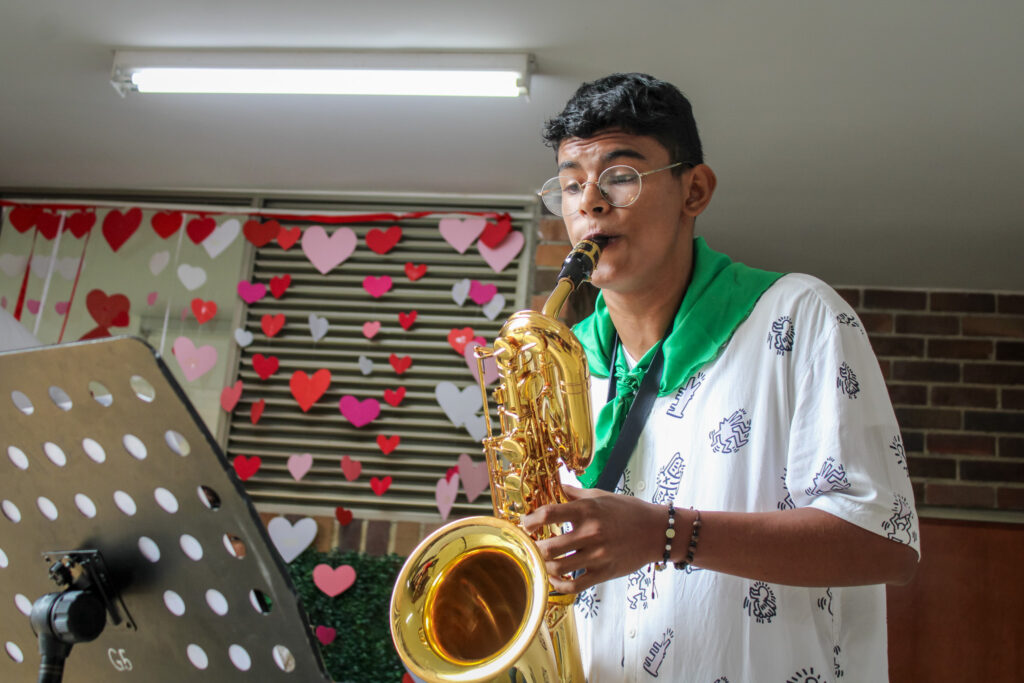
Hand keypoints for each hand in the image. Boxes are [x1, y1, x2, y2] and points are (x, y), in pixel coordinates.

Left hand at [521, 485, 664, 592]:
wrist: (656, 531)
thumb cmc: (628, 510)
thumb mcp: (601, 495)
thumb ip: (576, 493)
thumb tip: (558, 484)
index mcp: (587, 511)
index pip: (549, 514)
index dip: (531, 520)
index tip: (526, 524)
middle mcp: (590, 533)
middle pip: (549, 547)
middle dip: (535, 548)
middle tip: (533, 545)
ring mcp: (597, 556)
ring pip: (558, 568)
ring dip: (545, 566)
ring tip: (543, 561)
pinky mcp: (604, 573)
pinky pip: (574, 585)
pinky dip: (559, 585)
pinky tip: (555, 578)